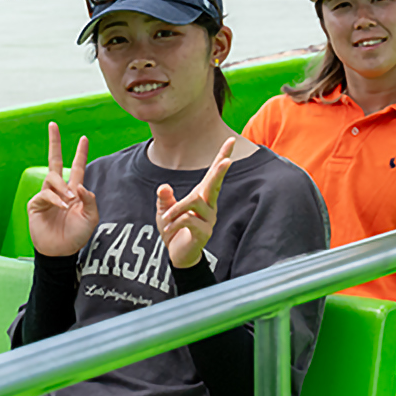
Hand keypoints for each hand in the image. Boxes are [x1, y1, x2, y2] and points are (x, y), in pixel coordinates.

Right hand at [28, 122, 98, 256]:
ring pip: (52, 178)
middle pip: (54, 161)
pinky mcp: (36, 203)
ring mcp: (46, 195)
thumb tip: (80, 185)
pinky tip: (63, 206)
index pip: (77, 167)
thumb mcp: (90, 218)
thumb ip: (89, 200)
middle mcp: (59, 189)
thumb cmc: (76, 235)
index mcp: (74, 190)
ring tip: (69, 200)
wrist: (61, 251)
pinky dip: (55, 198)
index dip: (80, 153)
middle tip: (53, 125)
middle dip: (54, 143)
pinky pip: (45, 194)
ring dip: (62, 187)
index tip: (84, 138)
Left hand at [155, 138, 236, 268]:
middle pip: (215, 183)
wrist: (177, 255)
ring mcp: (209, 219)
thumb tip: (164, 186)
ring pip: (194, 202)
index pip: (213, 173)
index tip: (231, 140)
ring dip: (176, 209)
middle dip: (220, 171)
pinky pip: (189, 219)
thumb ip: (165, 198)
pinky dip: (175, 220)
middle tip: (227, 160)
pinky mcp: (205, 232)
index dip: (222, 156)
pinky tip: (168, 228)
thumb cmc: (174, 229)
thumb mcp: (164, 211)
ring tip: (165, 219)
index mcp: (201, 195)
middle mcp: (209, 205)